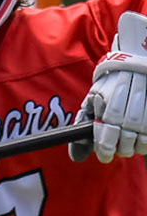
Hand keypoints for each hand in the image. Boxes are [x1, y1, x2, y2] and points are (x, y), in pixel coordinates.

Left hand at [76, 12, 146, 163]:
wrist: (136, 58)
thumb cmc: (110, 82)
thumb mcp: (92, 98)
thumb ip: (82, 125)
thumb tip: (75, 157)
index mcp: (109, 100)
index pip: (108, 130)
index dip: (105, 149)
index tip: (104, 156)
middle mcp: (129, 102)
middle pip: (127, 137)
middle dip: (121, 149)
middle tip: (118, 150)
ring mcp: (146, 102)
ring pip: (144, 136)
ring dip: (137, 147)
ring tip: (130, 147)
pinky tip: (142, 140)